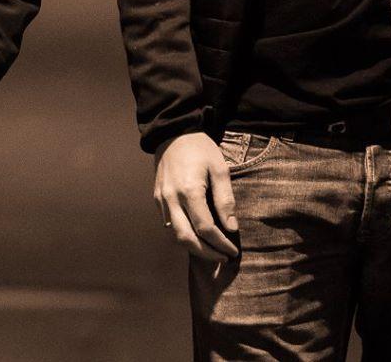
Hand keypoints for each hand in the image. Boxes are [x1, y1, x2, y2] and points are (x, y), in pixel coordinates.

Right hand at [153, 131, 237, 261]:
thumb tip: (231, 228)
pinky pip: (168, 224)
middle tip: (223, 258)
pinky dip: (182, 235)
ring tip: (211, 251)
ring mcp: (161, 199)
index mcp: (189, 191)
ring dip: (193, 248)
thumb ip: (225, 200)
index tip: (233, 251)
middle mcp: (171, 198)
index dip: (220, 243)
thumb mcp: (219, 169)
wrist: (173, 132)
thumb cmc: (200, 148)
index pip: (205, 228)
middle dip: (206, 253)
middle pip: (186, 238)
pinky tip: (197, 236)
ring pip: (174, 234)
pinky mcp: (157, 198)